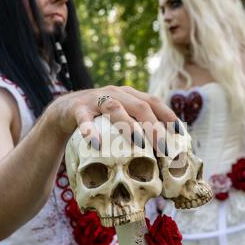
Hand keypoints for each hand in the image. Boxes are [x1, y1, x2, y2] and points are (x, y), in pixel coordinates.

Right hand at [46, 85, 179, 152]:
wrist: (64, 112)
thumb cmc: (99, 120)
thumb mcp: (120, 119)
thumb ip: (138, 127)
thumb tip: (162, 152)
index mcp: (129, 95)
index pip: (154, 101)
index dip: (168, 115)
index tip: (180, 133)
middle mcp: (116, 93)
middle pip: (140, 106)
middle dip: (154, 127)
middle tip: (163, 147)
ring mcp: (96, 99)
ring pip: (116, 109)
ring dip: (129, 126)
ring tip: (139, 143)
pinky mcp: (78, 109)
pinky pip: (85, 120)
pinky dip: (91, 131)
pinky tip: (97, 144)